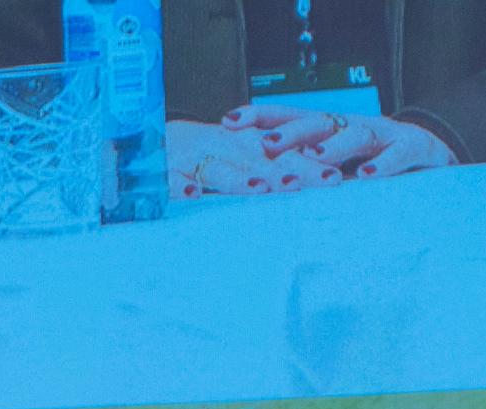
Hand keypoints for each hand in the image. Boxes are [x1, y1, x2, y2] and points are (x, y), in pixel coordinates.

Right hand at [167, 119, 340, 198]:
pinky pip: (170, 178)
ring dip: (238, 178)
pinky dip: (178, 185)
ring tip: (259, 188)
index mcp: (247, 145)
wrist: (150, 137)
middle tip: (307, 184)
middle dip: (284, 172)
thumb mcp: (244, 157)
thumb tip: (322, 180)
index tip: (334, 178)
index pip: (283, 154)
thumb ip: (277, 169)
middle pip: (258, 161)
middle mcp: (225, 148)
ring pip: (219, 169)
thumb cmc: (207, 154)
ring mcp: (194, 159)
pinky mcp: (165, 170)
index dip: (308, 163)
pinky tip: (191, 194)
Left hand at [220, 104, 458, 179]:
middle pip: (317, 121)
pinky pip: (397, 155)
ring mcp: (384, 134)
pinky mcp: (415, 149)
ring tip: (315, 159)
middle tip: (266, 145)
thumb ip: (307, 175)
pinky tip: (367, 177)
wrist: (437, 161)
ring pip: (355, 134)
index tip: (228, 121)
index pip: (291, 117)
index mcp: (331, 130)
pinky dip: (382, 165)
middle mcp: (352, 125)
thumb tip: (258, 189)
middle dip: (290, 131)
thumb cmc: (378, 171)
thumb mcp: (340, 171)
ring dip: (334, 147)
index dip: (261, 117)